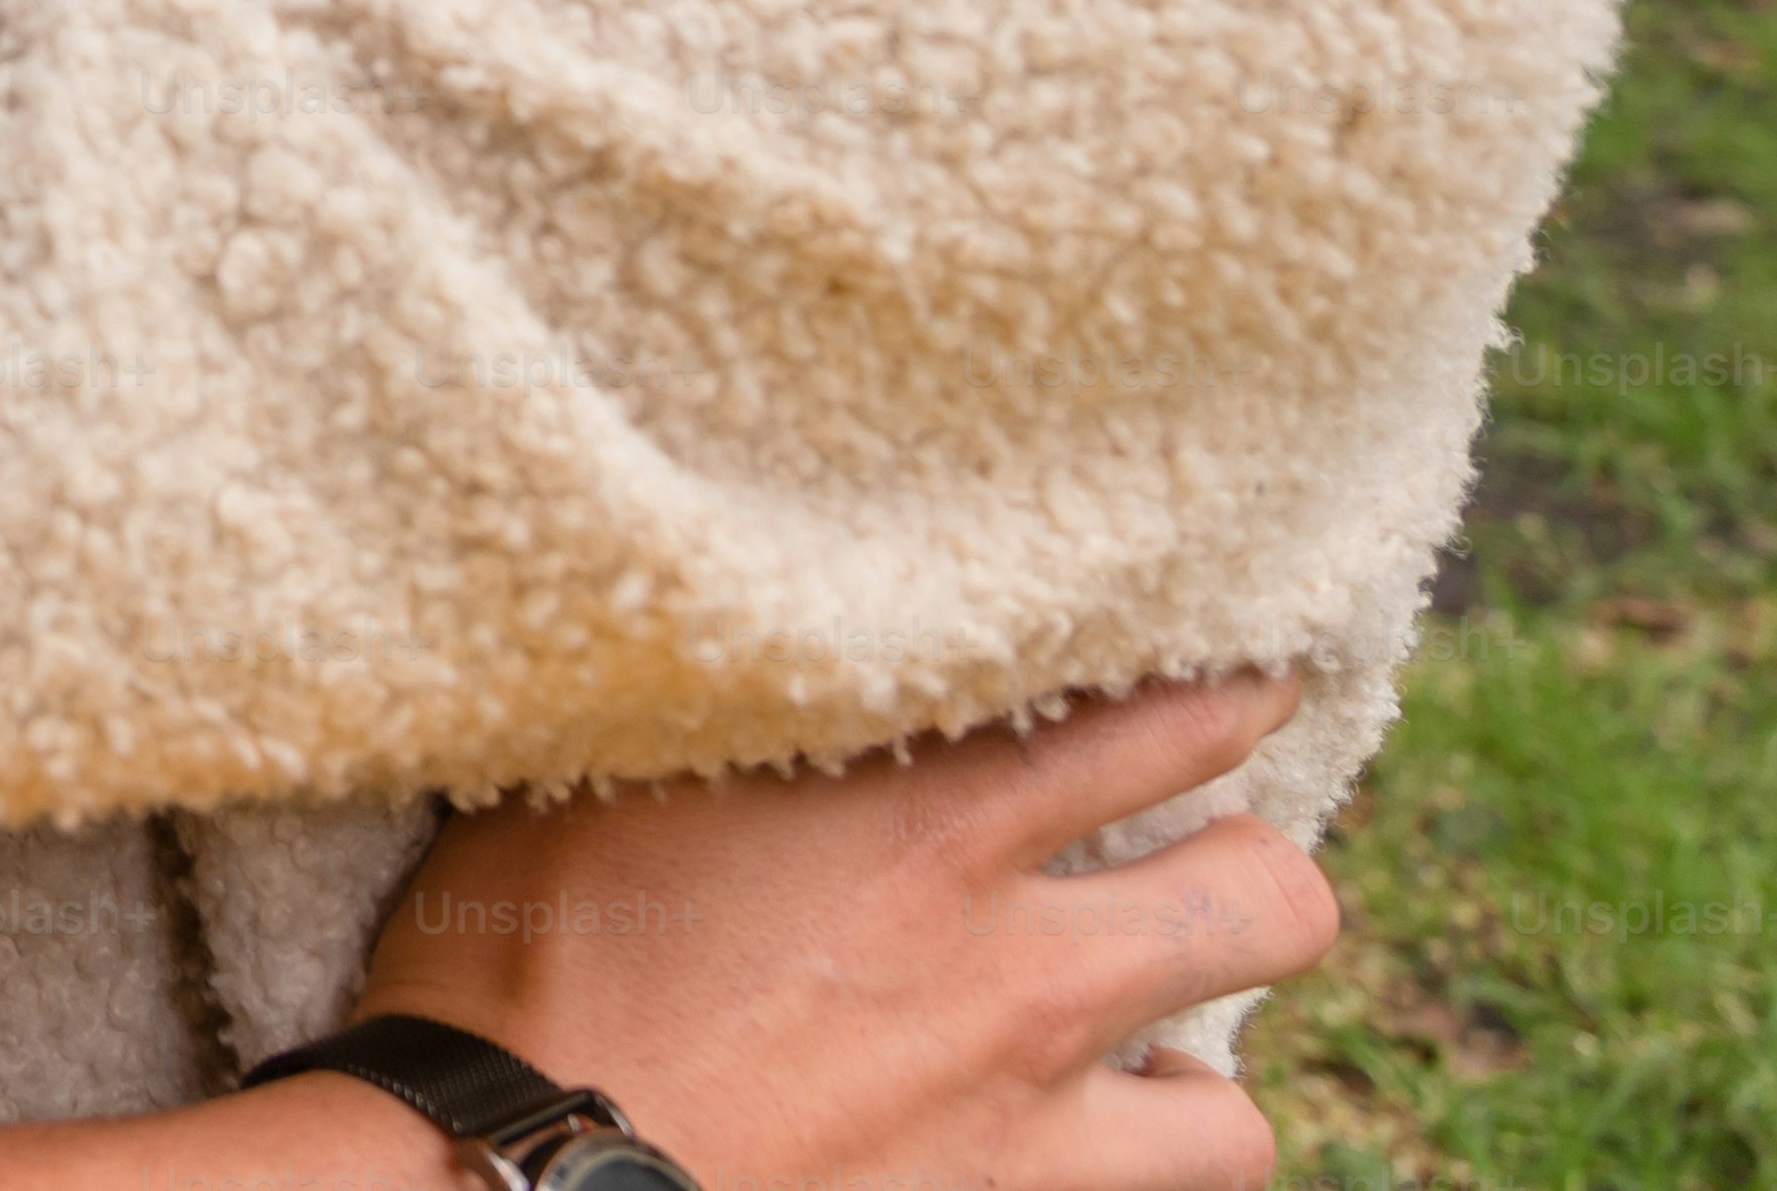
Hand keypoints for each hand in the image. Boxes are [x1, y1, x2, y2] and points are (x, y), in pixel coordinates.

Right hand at [352, 670, 1329, 1190]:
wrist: (506, 1182)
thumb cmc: (517, 966)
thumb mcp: (604, 782)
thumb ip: (727, 719)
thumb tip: (744, 640)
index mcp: (927, 826)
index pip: (1160, 728)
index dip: (1224, 702)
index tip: (1237, 692)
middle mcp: (1016, 974)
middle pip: (1270, 906)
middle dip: (1261, 879)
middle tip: (1212, 870)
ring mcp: (1019, 1133)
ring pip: (1234, 1117)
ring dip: (1194, 1087)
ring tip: (1146, 1066)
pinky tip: (1058, 1167)